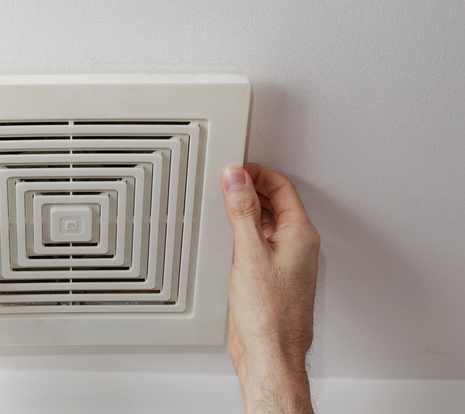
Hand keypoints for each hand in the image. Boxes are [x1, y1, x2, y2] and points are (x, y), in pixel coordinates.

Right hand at [221, 163, 319, 413]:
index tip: (236, 168)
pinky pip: (257, 244)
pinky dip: (241, 234)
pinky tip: (224, 238)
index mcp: (300, 235)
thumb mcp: (250, 252)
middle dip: (250, 189)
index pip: (282, 188)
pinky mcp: (269, 278)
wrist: (270, 354)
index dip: (258, 173)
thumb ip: (242, 211)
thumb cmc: (270, 314)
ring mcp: (283, 263)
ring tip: (222, 205)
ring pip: (265, 224)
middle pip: (274, 203)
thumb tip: (236, 178)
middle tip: (225, 182)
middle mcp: (295, 247)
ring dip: (245, 212)